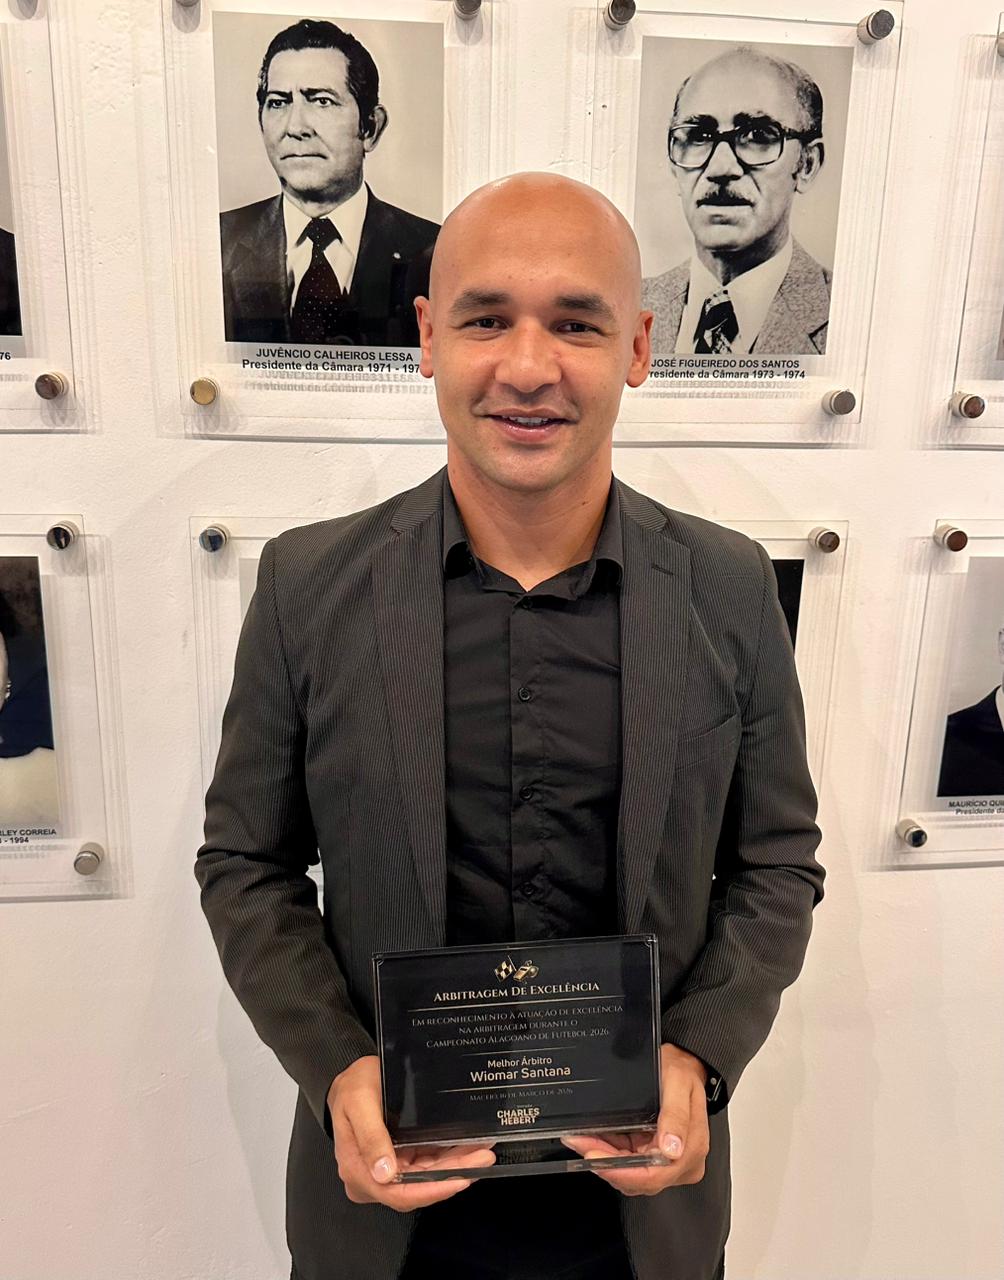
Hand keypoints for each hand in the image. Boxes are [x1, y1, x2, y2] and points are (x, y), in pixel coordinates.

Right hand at [326, 1055, 494, 1211]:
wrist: (349, 1076)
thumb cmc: (351, 1087)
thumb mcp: (358, 1103)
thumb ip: (370, 1136)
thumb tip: (384, 1172)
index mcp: (357, 1170)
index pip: (397, 1193)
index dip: (430, 1190)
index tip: (459, 1179)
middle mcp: (372, 1177)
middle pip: (417, 1186)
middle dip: (452, 1175)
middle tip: (481, 1159)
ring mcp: (387, 1169)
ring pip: (426, 1176)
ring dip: (455, 1166)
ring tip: (481, 1152)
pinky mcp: (399, 1159)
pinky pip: (426, 1163)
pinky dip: (448, 1158)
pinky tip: (467, 1148)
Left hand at [560, 1043, 709, 1195]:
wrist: (684, 1065)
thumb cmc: (683, 1073)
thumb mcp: (679, 1083)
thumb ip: (676, 1114)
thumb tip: (671, 1149)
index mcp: (691, 1149)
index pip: (655, 1175)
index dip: (622, 1172)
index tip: (596, 1158)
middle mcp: (681, 1162)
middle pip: (639, 1177)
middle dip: (606, 1163)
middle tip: (581, 1143)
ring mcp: (668, 1162)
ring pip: (631, 1173)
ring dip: (605, 1159)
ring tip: (582, 1140)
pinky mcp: (654, 1156)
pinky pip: (629, 1162)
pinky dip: (611, 1154)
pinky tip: (595, 1141)